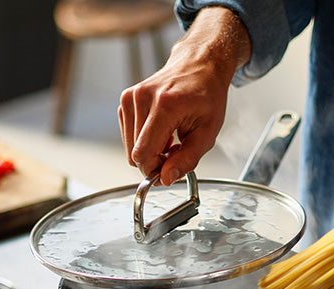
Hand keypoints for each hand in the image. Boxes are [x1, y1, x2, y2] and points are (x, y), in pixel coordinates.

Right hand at [117, 7, 250, 185]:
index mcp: (164, 105)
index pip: (143, 153)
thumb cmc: (207, 95)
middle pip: (134, 153)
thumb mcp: (207, 133)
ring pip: (131, 147)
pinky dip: (145, 140)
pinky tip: (161, 131)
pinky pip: (129, 136)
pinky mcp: (126, 99)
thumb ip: (187, 160)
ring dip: (150, 150)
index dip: (154, 170)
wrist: (200, 65)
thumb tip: (166, 178)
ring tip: (170, 139)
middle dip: (154, 161)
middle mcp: (142, 98)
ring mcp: (131, 97)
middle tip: (175, 152)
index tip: (169, 171)